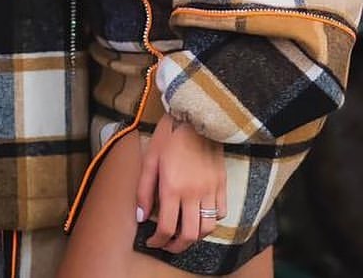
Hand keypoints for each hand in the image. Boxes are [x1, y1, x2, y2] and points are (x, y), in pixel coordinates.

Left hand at [136, 113, 225, 253]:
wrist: (195, 115)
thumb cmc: (169, 136)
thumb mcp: (150, 159)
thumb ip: (144, 190)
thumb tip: (140, 217)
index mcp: (172, 187)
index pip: (167, 228)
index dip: (158, 241)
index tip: (152, 242)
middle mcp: (193, 193)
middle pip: (189, 234)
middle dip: (176, 246)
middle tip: (168, 245)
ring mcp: (210, 189)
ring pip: (208, 228)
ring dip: (195, 236)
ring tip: (185, 233)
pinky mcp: (222, 183)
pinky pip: (221, 212)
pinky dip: (212, 220)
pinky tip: (202, 215)